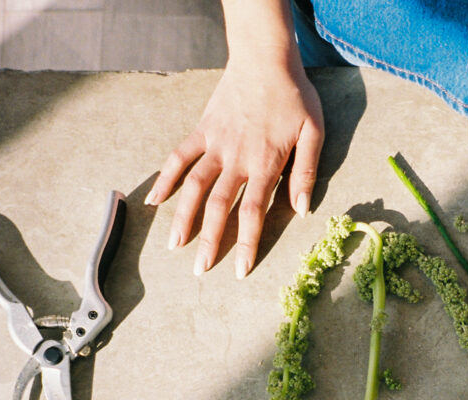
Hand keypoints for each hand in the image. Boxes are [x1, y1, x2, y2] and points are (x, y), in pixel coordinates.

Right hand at [146, 53, 323, 277]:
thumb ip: (305, 172)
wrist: (266, 59)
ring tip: (172, 245)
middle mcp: (236, 159)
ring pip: (194, 186)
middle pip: (219, 207)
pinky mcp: (202, 129)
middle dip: (209, 241)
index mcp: (265, 164)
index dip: (245, 244)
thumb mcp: (313, 132)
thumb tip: (301, 209)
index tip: (238, 270)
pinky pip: (179, 156)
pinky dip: (165, 178)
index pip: (252, 213)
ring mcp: (215, 144)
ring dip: (182, 217)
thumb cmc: (295, 96)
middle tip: (200, 270)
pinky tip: (154, 201)